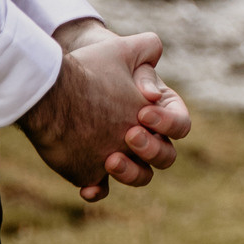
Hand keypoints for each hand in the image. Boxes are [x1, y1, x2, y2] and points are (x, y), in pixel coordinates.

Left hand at [20, 21, 194, 201]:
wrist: (64, 79)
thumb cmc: (98, 63)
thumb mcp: (122, 52)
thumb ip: (146, 52)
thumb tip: (150, 93)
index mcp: (162, 111)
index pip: (180, 125)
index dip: (167, 122)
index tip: (142, 111)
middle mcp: (148, 137)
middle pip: (166, 156)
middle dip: (150, 148)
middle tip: (129, 135)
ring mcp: (125, 155)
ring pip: (141, 176)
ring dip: (131, 173)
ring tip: (109, 160)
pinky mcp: (97, 169)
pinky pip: (103, 188)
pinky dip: (98, 191)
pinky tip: (88, 188)